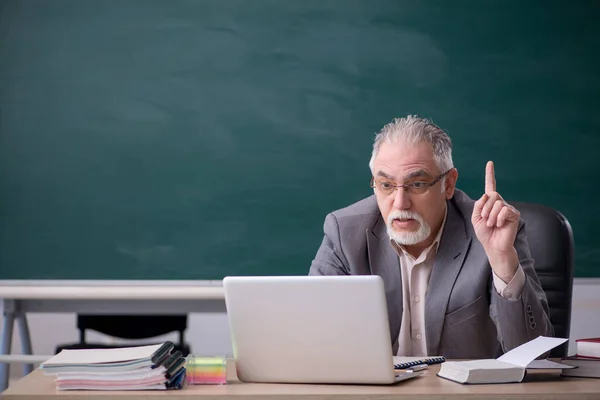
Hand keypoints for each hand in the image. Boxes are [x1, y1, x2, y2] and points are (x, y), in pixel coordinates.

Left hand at [471, 161, 519, 281]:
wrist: (493, 245)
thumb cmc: (485, 233)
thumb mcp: (476, 218)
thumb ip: (478, 205)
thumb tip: (487, 195)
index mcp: (489, 203)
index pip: (490, 186)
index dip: (490, 174)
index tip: (490, 163)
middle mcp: (499, 203)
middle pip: (492, 195)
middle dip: (485, 209)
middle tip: (485, 220)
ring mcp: (508, 208)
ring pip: (497, 203)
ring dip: (491, 215)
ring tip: (492, 224)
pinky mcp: (514, 214)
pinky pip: (505, 210)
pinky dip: (499, 218)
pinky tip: (500, 224)